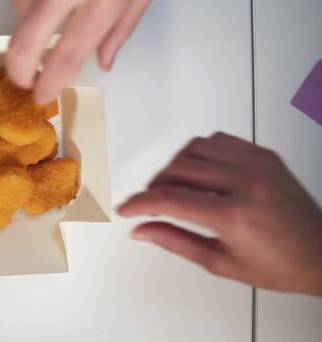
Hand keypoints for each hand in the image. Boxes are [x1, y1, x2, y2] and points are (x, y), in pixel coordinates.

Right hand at [7, 0, 149, 103]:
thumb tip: (104, 62)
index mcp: (102, 2)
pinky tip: (45, 3)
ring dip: (28, 24)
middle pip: (25, 42)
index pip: (68, 56)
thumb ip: (122, 28)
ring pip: (19, 11)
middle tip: (24, 80)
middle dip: (18, 68)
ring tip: (46, 22)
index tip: (41, 96)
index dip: (50, 83)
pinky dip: (28, 3)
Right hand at [118, 132, 321, 295]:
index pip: (169, 199)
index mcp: (234, 216)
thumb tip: (142, 230)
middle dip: (154, 186)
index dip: (140, 202)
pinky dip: (200, 152)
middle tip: (150, 202)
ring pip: (194, 149)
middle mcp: (246, 183)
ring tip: (174, 186)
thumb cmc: (280, 265)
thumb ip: (175, 241)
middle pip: (177, 169)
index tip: (127, 208)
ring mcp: (257, 164)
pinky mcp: (264, 155)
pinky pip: (219, 140)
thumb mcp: (220, 263)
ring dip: (174, 166)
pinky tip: (199, 170)